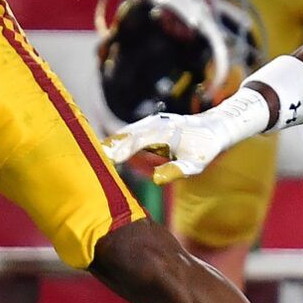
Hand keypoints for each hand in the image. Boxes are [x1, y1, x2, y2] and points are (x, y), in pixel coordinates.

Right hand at [103, 92, 264, 183]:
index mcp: (163, 131)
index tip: (103, 159)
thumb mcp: (196, 163)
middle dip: (108, 146)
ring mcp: (152, 123)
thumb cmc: (205, 147)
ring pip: (126, 131)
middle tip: (87, 158)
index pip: (135, 140)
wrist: (215, 127)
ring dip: (111, 143)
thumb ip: (177, 170)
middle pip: (126, 134)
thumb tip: (155, 180)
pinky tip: (107, 151)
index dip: (118, 150)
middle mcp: (155, 124)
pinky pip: (131, 133)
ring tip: (92, 156)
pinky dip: (118, 140)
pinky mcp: (151, 126)